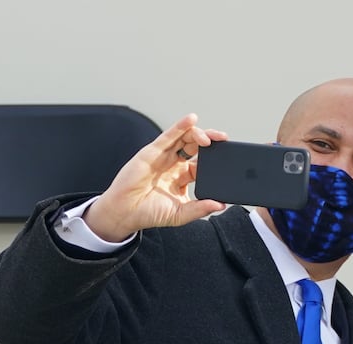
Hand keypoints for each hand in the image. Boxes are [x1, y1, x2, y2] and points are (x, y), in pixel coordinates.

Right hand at [81, 113, 228, 240]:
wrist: (125, 212)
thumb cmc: (149, 212)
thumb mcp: (180, 214)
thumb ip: (200, 209)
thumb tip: (221, 205)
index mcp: (181, 178)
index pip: (201, 165)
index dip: (214, 161)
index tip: (227, 161)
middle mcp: (173, 164)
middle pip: (195, 147)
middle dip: (211, 142)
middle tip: (224, 141)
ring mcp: (163, 156)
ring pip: (184, 138)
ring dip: (199, 134)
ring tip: (210, 138)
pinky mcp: (152, 151)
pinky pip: (169, 135)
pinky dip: (180, 126)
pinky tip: (191, 119)